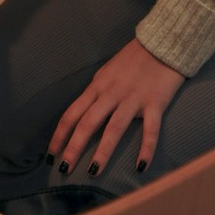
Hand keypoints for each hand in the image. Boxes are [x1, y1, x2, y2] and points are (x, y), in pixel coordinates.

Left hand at [48, 38, 184, 176]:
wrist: (163, 43)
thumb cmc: (133, 58)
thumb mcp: (107, 71)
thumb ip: (96, 92)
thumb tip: (83, 113)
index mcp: (98, 86)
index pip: (72, 113)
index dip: (60, 135)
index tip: (51, 155)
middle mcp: (112, 93)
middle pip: (88, 123)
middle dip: (74, 147)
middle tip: (64, 170)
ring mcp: (133, 99)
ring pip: (114, 128)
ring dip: (103, 151)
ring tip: (93, 172)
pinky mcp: (155, 102)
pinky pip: (150, 129)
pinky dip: (146, 148)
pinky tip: (140, 167)